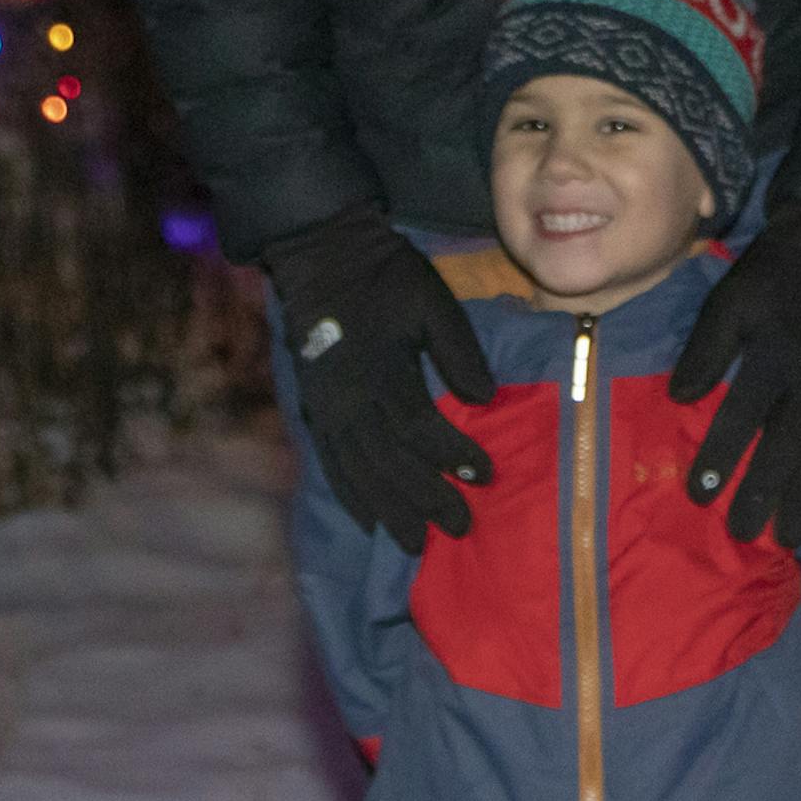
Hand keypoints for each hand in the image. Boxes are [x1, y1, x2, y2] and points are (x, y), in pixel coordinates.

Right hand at [262, 205, 497, 554]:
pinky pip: (331, 464)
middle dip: (426, 498)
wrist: (323, 257)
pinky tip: (368, 522)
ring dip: (389, 510)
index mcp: (382, 369)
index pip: (419, 427)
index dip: (453, 454)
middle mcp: (349, 399)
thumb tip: (486, 397)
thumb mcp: (434, 300)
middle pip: (389, 462)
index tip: (486, 474)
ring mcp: (327, 409)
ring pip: (359, 472)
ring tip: (417, 543)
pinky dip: (351, 496)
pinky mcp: (314, 411)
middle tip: (460, 526)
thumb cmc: (388, 276)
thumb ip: (459, 350)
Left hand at [668, 204, 800, 547]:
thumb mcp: (728, 301)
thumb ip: (705, 349)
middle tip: (742, 531)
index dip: (720, 455)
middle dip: (765, 490)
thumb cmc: (771, 281)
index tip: (698, 494)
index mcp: (776, 351)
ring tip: (789, 537)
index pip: (743, 413)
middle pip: (791, 443)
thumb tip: (680, 398)